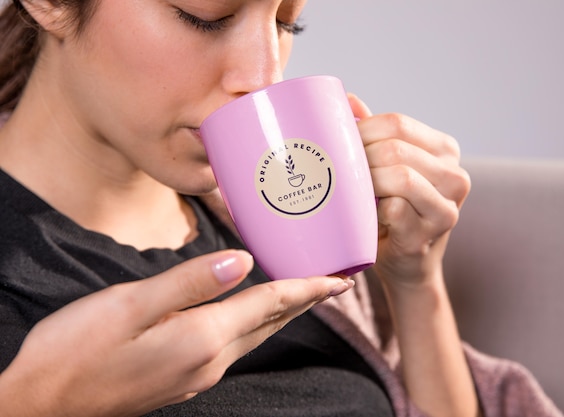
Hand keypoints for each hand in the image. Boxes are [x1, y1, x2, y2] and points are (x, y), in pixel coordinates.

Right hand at [0, 250, 353, 416]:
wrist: (43, 403)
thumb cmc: (78, 349)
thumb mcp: (130, 305)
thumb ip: (190, 283)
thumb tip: (243, 261)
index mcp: (201, 337)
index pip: (269, 304)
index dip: (306, 288)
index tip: (339, 278)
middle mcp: (209, 360)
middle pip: (270, 323)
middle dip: (305, 301)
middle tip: (334, 283)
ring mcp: (197, 374)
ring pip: (255, 336)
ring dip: (283, 313)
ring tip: (303, 295)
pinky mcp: (182, 378)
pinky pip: (235, 346)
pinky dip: (255, 324)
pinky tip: (251, 315)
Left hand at [349, 94, 470, 287]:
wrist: (407, 264)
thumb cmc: (393, 212)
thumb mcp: (387, 169)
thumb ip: (373, 136)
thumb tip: (348, 99)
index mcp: (445, 150)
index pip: (398, 123)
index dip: (362, 130)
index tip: (341, 144)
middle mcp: (455, 175)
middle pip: (396, 148)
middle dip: (360, 157)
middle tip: (339, 171)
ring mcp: (448, 206)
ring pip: (400, 177)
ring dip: (368, 183)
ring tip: (353, 192)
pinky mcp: (432, 233)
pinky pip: (395, 210)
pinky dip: (373, 210)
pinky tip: (366, 215)